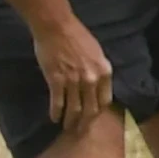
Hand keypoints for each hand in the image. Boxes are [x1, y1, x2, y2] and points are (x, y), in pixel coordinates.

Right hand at [29, 2, 115, 134]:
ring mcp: (74, 81)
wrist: (56, 26)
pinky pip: (57, 102)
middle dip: (85, 123)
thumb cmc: (76, 36)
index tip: (92, 119)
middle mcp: (92, 79)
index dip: (98, 112)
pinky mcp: (56, 80)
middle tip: (80, 131)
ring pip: (74, 109)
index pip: (105, 100)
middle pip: (91, 109)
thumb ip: (99, 70)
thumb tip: (98, 85)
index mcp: (105, 72)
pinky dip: (56, 113)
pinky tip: (54, 119)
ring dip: (70, 121)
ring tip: (66, 128)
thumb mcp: (97, 53)